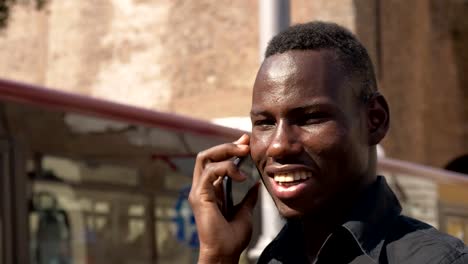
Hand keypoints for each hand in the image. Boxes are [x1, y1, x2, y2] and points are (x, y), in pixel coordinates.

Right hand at [189, 134, 259, 263]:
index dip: (229, 149)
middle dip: (226, 146)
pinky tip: (241, 176)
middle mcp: (202, 188)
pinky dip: (226, 168)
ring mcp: (199, 191)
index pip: (216, 162)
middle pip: (207, 155)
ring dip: (226, 151)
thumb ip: (248, 198)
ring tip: (243, 152)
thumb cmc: (232, 238)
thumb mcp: (245, 212)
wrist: (225, 252)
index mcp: (211, 190)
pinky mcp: (199, 196)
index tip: (245, 142)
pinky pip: (209, 172)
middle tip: (245, 142)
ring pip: (205, 158)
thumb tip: (256, 185)